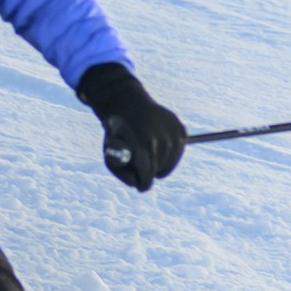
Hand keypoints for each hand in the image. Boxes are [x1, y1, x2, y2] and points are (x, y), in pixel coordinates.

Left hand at [75, 62, 185, 192]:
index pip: (148, 172)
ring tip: (151, 158)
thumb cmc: (118, 132)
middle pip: (160, 168)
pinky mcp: (180, 128)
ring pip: (171, 161)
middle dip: (152, 173)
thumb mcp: (109, 150)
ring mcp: (172, 131)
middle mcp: (161, 136)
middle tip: (146, 173)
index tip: (142, 187)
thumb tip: (136, 182)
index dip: (144, 183)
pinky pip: (178, 150)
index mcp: (143, 142)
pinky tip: (159, 147)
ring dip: (162, 164)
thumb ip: (120, 170)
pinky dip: (170, 154)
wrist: (129, 103)